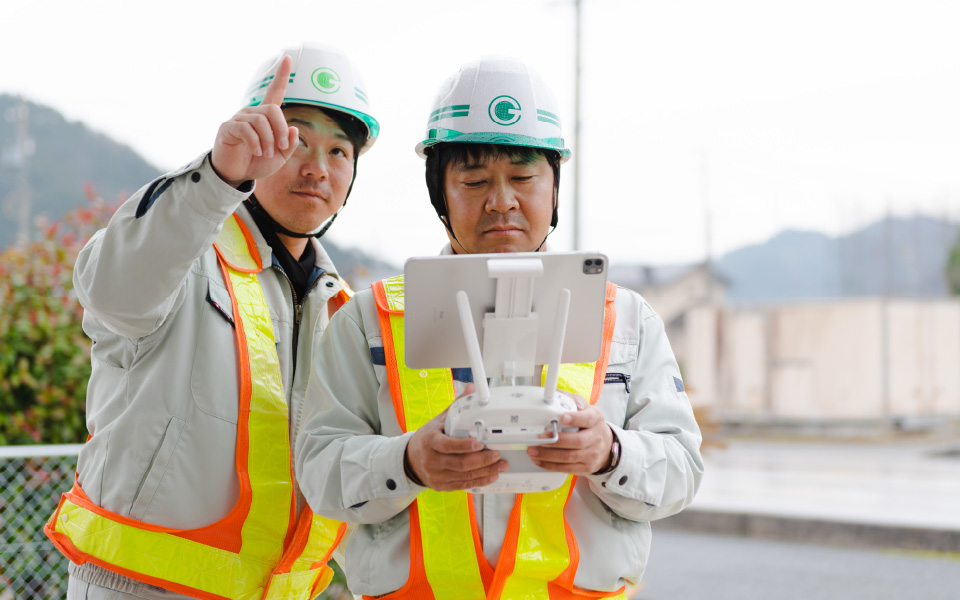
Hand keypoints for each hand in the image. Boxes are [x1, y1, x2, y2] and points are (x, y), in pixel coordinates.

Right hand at [211, 55, 299, 186]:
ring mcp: (239, 118)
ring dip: (268, 140)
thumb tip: (294, 128)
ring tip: (266, 153)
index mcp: (266, 117)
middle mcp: (253, 113)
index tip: (288, 58)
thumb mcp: (280, 156)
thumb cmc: (257, 162)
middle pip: (273, 110)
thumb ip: (289, 144)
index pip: (275, 92)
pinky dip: (256, 142)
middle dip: (281, 129)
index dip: (282, 75)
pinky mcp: (228, 127)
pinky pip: (246, 129)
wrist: (236, 174)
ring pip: (261, 121)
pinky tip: (257, 151)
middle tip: (282, 147)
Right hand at [404, 408, 507, 491]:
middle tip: (497, 454)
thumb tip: (471, 388)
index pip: (447, 445)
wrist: (410, 460)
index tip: (479, 443)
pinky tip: (491, 476)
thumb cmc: (428, 438)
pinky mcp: (442, 486)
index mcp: (430, 441)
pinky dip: (479, 481)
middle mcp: (432, 460)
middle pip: (460, 463)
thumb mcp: (438, 421)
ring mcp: (436, 475)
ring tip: (501, 465)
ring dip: (485, 471)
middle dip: (482, 460)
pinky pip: (463, 485)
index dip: (463, 446)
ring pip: (464, 476)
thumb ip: (456, 406)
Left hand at [527, 393, 612, 474]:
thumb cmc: (590, 424)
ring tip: (533, 451)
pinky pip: (568, 468)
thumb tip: (552, 394)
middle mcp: (596, 437)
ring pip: (570, 457)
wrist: (605, 445)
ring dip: (548, 455)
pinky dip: (551, 465)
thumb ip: (570, 400)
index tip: (562, 417)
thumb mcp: (585, 408)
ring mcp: (592, 454)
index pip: (587, 418)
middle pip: (577, 441)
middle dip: (555, 441)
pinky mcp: (586, 467)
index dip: (575, 418)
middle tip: (539, 438)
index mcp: (595, 419)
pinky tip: (540, 461)